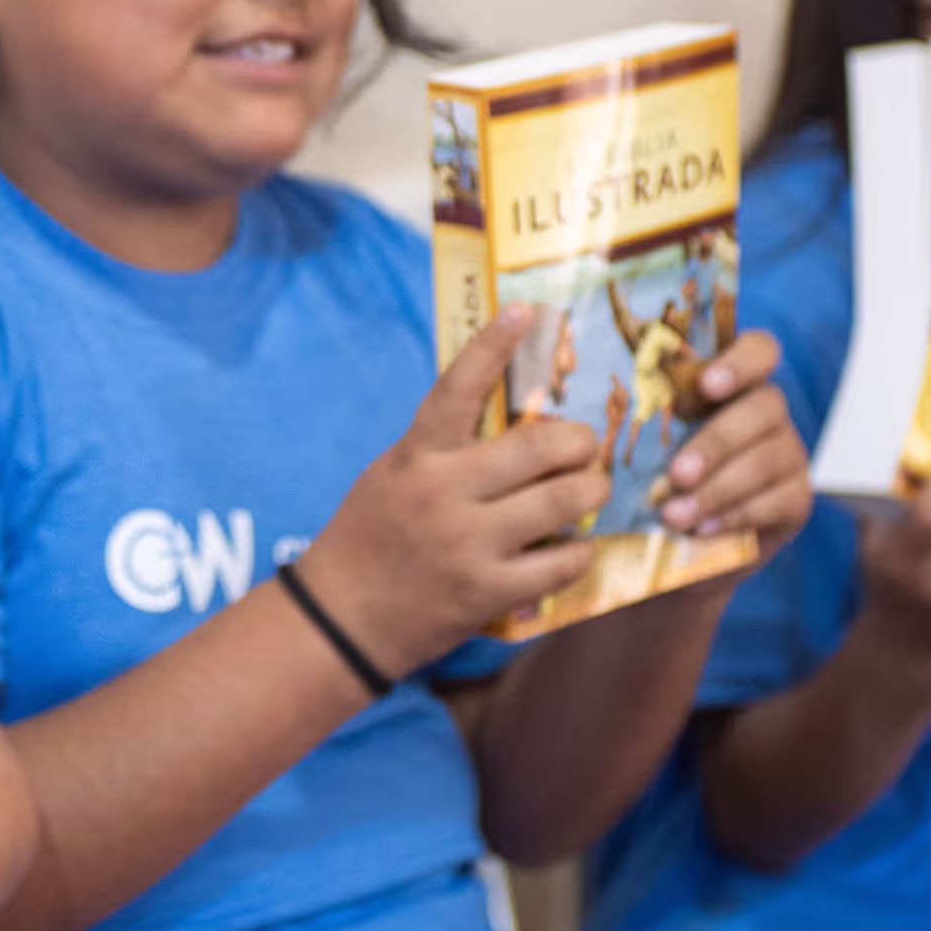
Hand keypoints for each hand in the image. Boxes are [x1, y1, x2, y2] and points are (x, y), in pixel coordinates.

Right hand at [302, 307, 610, 673]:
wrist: (340, 618)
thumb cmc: (367, 538)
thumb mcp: (392, 476)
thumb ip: (441, 450)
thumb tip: (510, 422)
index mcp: (417, 456)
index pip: (458, 387)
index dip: (494, 345)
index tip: (526, 311)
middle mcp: (444, 493)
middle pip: (540, 447)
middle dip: (580, 442)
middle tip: (585, 446)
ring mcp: (469, 543)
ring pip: (563, 501)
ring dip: (590, 491)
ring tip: (590, 490)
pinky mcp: (488, 591)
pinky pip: (561, 561)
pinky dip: (579, 550)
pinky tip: (576, 546)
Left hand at [650, 332, 810, 562]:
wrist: (689, 542)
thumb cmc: (660, 474)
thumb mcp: (650, 442)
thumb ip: (645, 420)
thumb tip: (606, 416)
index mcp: (733, 384)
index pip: (760, 350)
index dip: (740, 361)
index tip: (707, 384)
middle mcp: (768, 412)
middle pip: (764, 407)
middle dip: (717, 442)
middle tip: (677, 473)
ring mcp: (788, 453)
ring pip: (768, 459)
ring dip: (718, 489)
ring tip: (675, 515)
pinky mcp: (796, 498)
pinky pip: (777, 500)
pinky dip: (736, 515)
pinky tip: (703, 529)